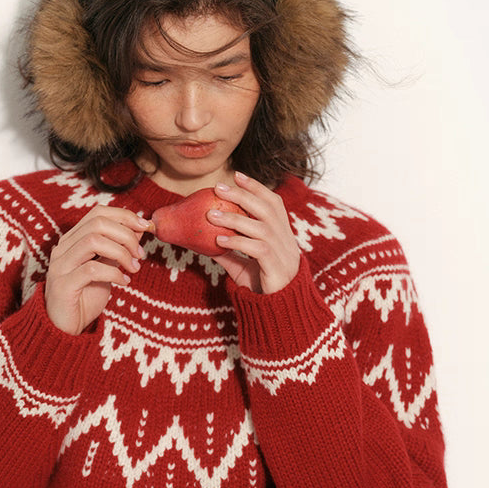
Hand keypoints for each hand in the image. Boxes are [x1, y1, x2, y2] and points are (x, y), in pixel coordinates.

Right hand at [44, 206, 149, 334]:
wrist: (64, 328)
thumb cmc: (85, 297)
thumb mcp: (106, 268)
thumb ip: (117, 249)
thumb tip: (139, 228)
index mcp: (73, 240)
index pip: (98, 213)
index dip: (124, 216)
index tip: (145, 227)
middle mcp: (63, 248)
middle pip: (97, 224)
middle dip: (126, 235)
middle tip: (140, 255)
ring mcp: (60, 265)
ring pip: (92, 241)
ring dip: (121, 252)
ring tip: (133, 268)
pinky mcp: (62, 285)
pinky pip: (91, 269)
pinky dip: (113, 273)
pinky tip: (124, 282)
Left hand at [210, 171, 299, 293]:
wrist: (280, 312)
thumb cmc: (262, 286)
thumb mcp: (242, 266)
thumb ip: (228, 252)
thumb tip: (202, 240)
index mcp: (281, 234)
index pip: (273, 203)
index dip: (257, 187)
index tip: (237, 176)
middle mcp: (286, 240)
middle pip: (267, 209)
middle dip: (243, 195)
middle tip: (218, 188)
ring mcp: (283, 253)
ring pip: (261, 227)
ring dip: (235, 219)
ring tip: (211, 215)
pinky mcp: (277, 268)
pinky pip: (258, 249)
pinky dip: (238, 242)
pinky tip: (220, 240)